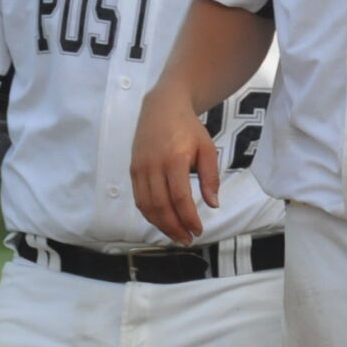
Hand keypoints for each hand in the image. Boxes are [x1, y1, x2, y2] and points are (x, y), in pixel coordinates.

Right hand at [130, 84, 219, 245]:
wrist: (162, 107)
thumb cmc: (189, 128)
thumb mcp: (207, 148)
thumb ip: (210, 177)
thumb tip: (213, 205)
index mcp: (174, 159)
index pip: (180, 197)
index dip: (189, 218)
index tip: (199, 230)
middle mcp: (153, 165)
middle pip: (161, 206)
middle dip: (175, 227)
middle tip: (187, 239)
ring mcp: (140, 168)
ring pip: (147, 206)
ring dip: (161, 225)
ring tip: (176, 235)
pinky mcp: (133, 170)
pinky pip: (139, 199)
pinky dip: (150, 214)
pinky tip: (162, 221)